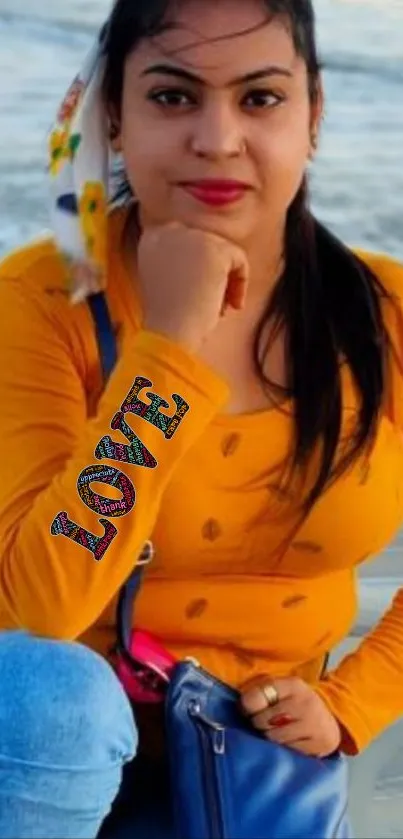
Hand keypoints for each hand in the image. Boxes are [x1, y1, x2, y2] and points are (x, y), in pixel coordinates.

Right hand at [137, 222, 248, 352]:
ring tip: (220, 308)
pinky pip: (239, 259)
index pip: (188, 241)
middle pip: (208, 244)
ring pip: (225, 251)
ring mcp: (192, 237)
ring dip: (228, 281)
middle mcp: (169, 231)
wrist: (169, 332)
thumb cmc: (169, 318)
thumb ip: (183, 262)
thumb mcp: (168, 281)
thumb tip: (212, 260)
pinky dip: (240, 283)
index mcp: (152, 238)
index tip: (200, 293)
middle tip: (216, 305)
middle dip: (216, 275)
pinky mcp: (213, 249)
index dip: (200, 268)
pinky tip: (230, 304)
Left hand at [240, 677, 341, 757]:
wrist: (331, 720)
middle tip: (264, 723)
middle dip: (258, 724)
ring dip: (269, 738)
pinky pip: (288, 751)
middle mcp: (305, 703)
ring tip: (276, 731)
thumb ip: (261, 692)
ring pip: (274, 738)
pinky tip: (288, 741)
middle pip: (263, 720)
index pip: (259, 695)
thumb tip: (241, 706)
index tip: (248, 710)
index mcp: (294, 685)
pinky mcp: (318, 745)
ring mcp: (313, 725)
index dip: (248, 705)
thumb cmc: (297, 703)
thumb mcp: (283, 690)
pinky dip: (283, 749)